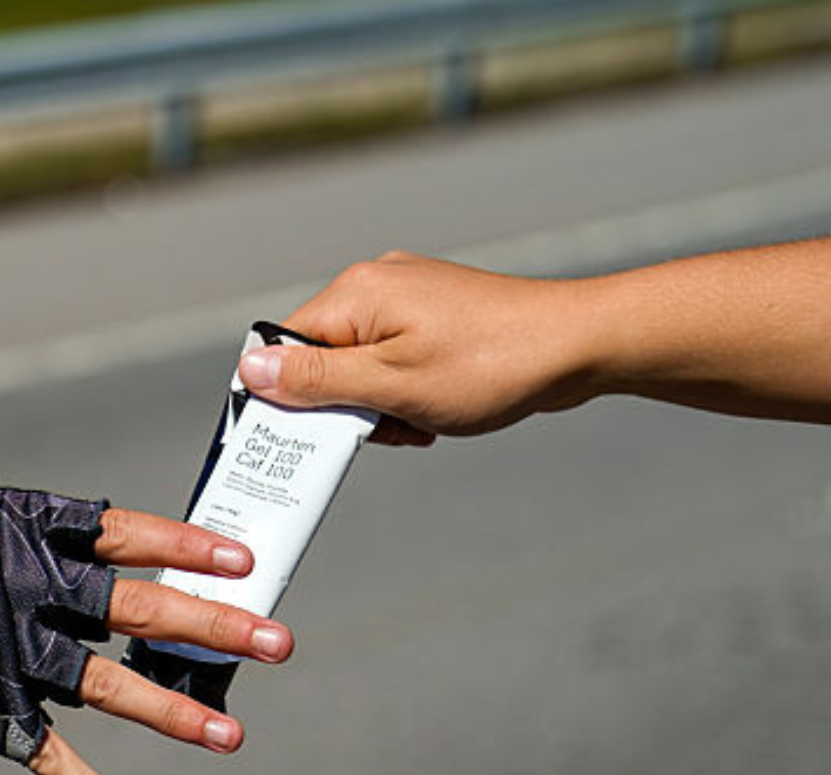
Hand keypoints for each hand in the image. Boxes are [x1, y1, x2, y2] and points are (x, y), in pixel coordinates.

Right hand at [29, 505, 291, 774]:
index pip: (126, 536)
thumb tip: (94, 548)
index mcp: (25, 533)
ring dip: (176, 712)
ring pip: (112, 687)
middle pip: (143, 612)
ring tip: (233, 736)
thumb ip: (26, 531)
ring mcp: (11, 657)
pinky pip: (47, 757)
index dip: (187, 546)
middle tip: (279, 643)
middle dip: (216, 628)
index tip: (244, 560)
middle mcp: (30, 594)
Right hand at [236, 252, 593, 441]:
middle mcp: (376, 282)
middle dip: (345, 405)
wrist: (579, 344)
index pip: (284, 347)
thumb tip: (251, 371)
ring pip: (359, 364)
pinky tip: (435, 409)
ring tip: (421, 420)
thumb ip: (316, 381)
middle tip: (387, 429)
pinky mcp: (434, 312)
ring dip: (379, 405)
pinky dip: (404, 391)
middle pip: (320, 356)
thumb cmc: (491, 365)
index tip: (308, 435)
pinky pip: (393, 358)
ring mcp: (408, 295)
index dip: (287, 397)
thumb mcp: (393, 386)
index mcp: (356, 293)